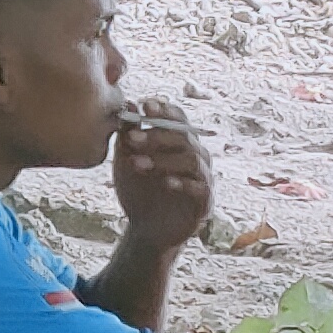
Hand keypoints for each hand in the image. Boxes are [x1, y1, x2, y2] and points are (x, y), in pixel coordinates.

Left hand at [112, 116, 213, 253]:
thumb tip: (129, 104)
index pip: (179, 119)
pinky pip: (200, 187)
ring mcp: (203, 178)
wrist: (146, 229)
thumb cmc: (139, 190)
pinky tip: (166, 182)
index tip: (145, 105)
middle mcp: (196, 156)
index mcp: (179, 143)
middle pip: (184, 137)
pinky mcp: (204, 201)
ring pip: (192, 159)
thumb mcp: (127, 161)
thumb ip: (128, 135)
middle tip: (132, 138)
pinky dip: (183, 183)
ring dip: (163, 159)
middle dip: (157, 135)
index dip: (165, 110)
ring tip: (136, 164)